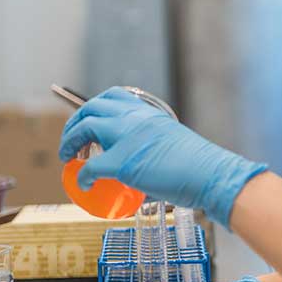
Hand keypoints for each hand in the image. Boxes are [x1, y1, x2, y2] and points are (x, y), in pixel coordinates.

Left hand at [58, 87, 266, 227]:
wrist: (212, 175)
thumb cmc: (202, 166)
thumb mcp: (174, 143)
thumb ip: (153, 146)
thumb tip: (144, 167)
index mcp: (149, 113)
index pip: (113, 97)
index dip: (94, 107)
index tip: (89, 120)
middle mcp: (135, 118)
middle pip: (91, 107)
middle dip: (74, 122)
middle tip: (72, 141)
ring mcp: (127, 138)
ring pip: (84, 127)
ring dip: (69, 141)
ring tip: (68, 157)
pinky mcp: (122, 163)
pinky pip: (90, 166)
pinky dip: (82, 175)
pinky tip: (84, 184)